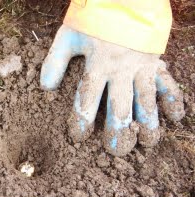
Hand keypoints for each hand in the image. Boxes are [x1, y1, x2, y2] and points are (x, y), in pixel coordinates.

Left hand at [40, 25, 184, 155]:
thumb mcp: (68, 36)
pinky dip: (173, 100)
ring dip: (148, 123)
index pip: (87, 97)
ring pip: (146, 100)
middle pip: (119, 105)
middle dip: (118, 130)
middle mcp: (120, 70)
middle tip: (116, 151)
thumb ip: (55, 61)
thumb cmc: (93, 19)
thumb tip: (45, 88)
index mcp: (97, 64)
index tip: (78, 137)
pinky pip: (168, 83)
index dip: (82, 119)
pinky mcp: (156, 63)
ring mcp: (141, 68)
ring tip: (147, 142)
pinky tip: (176, 118)